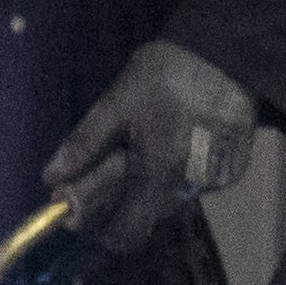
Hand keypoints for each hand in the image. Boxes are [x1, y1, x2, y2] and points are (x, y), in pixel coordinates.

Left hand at [43, 40, 257, 245]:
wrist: (225, 51)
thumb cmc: (164, 74)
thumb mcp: (116, 102)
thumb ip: (85, 144)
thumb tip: (51, 180)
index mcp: (157, 174)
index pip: (126, 234)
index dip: (104, 229)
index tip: (90, 208)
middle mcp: (190, 187)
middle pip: (148, 217)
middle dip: (128, 199)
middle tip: (121, 162)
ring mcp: (216, 181)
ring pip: (173, 201)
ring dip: (155, 185)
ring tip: (153, 145)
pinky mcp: (235, 171)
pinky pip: (197, 185)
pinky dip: (182, 173)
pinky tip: (180, 142)